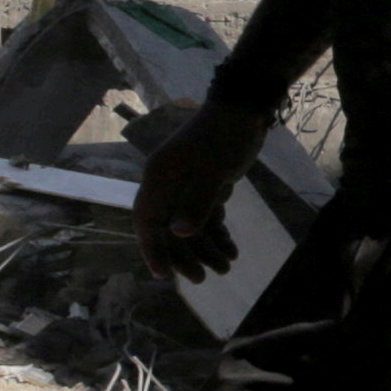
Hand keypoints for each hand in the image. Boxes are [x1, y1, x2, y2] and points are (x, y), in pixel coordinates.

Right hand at [136, 99, 268, 282]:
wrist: (244, 111)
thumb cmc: (224, 136)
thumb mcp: (213, 169)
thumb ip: (197, 201)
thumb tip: (179, 233)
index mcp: (159, 179)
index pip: (147, 221)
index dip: (152, 249)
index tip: (162, 274)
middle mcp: (168, 185)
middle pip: (168, 229)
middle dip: (185, 255)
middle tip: (202, 279)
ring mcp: (186, 187)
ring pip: (189, 227)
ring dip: (206, 248)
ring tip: (227, 267)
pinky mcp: (206, 187)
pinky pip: (206, 217)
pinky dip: (218, 234)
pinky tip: (232, 250)